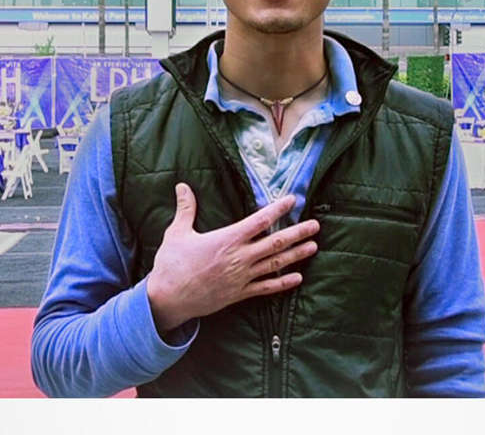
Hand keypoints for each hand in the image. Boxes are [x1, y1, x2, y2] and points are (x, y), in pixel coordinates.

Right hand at [146, 182, 319, 332]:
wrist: (168, 299)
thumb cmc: (171, 265)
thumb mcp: (177, 233)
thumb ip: (185, 209)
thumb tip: (182, 185)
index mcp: (227, 240)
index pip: (259, 220)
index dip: (278, 209)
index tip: (293, 200)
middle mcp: (239, 258)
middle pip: (275, 242)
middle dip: (297, 233)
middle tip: (315, 225)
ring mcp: (241, 277)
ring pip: (275, 264)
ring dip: (296, 255)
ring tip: (313, 246)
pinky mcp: (239, 294)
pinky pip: (266, 288)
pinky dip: (283, 283)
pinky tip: (297, 278)